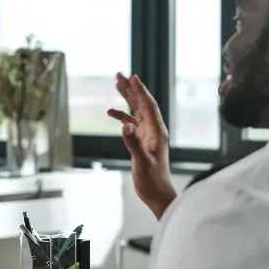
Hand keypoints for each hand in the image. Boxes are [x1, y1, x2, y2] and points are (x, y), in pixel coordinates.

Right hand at [107, 73, 176, 218]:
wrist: (157, 193)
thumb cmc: (152, 180)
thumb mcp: (142, 163)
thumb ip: (133, 143)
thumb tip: (124, 125)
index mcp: (157, 132)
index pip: (148, 106)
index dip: (140, 91)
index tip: (132, 77)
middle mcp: (154, 130)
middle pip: (142, 104)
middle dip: (131, 89)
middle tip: (119, 75)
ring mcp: (148, 135)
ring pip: (136, 111)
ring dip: (126, 98)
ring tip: (116, 85)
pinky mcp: (141, 141)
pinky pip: (131, 123)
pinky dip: (121, 116)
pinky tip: (111, 113)